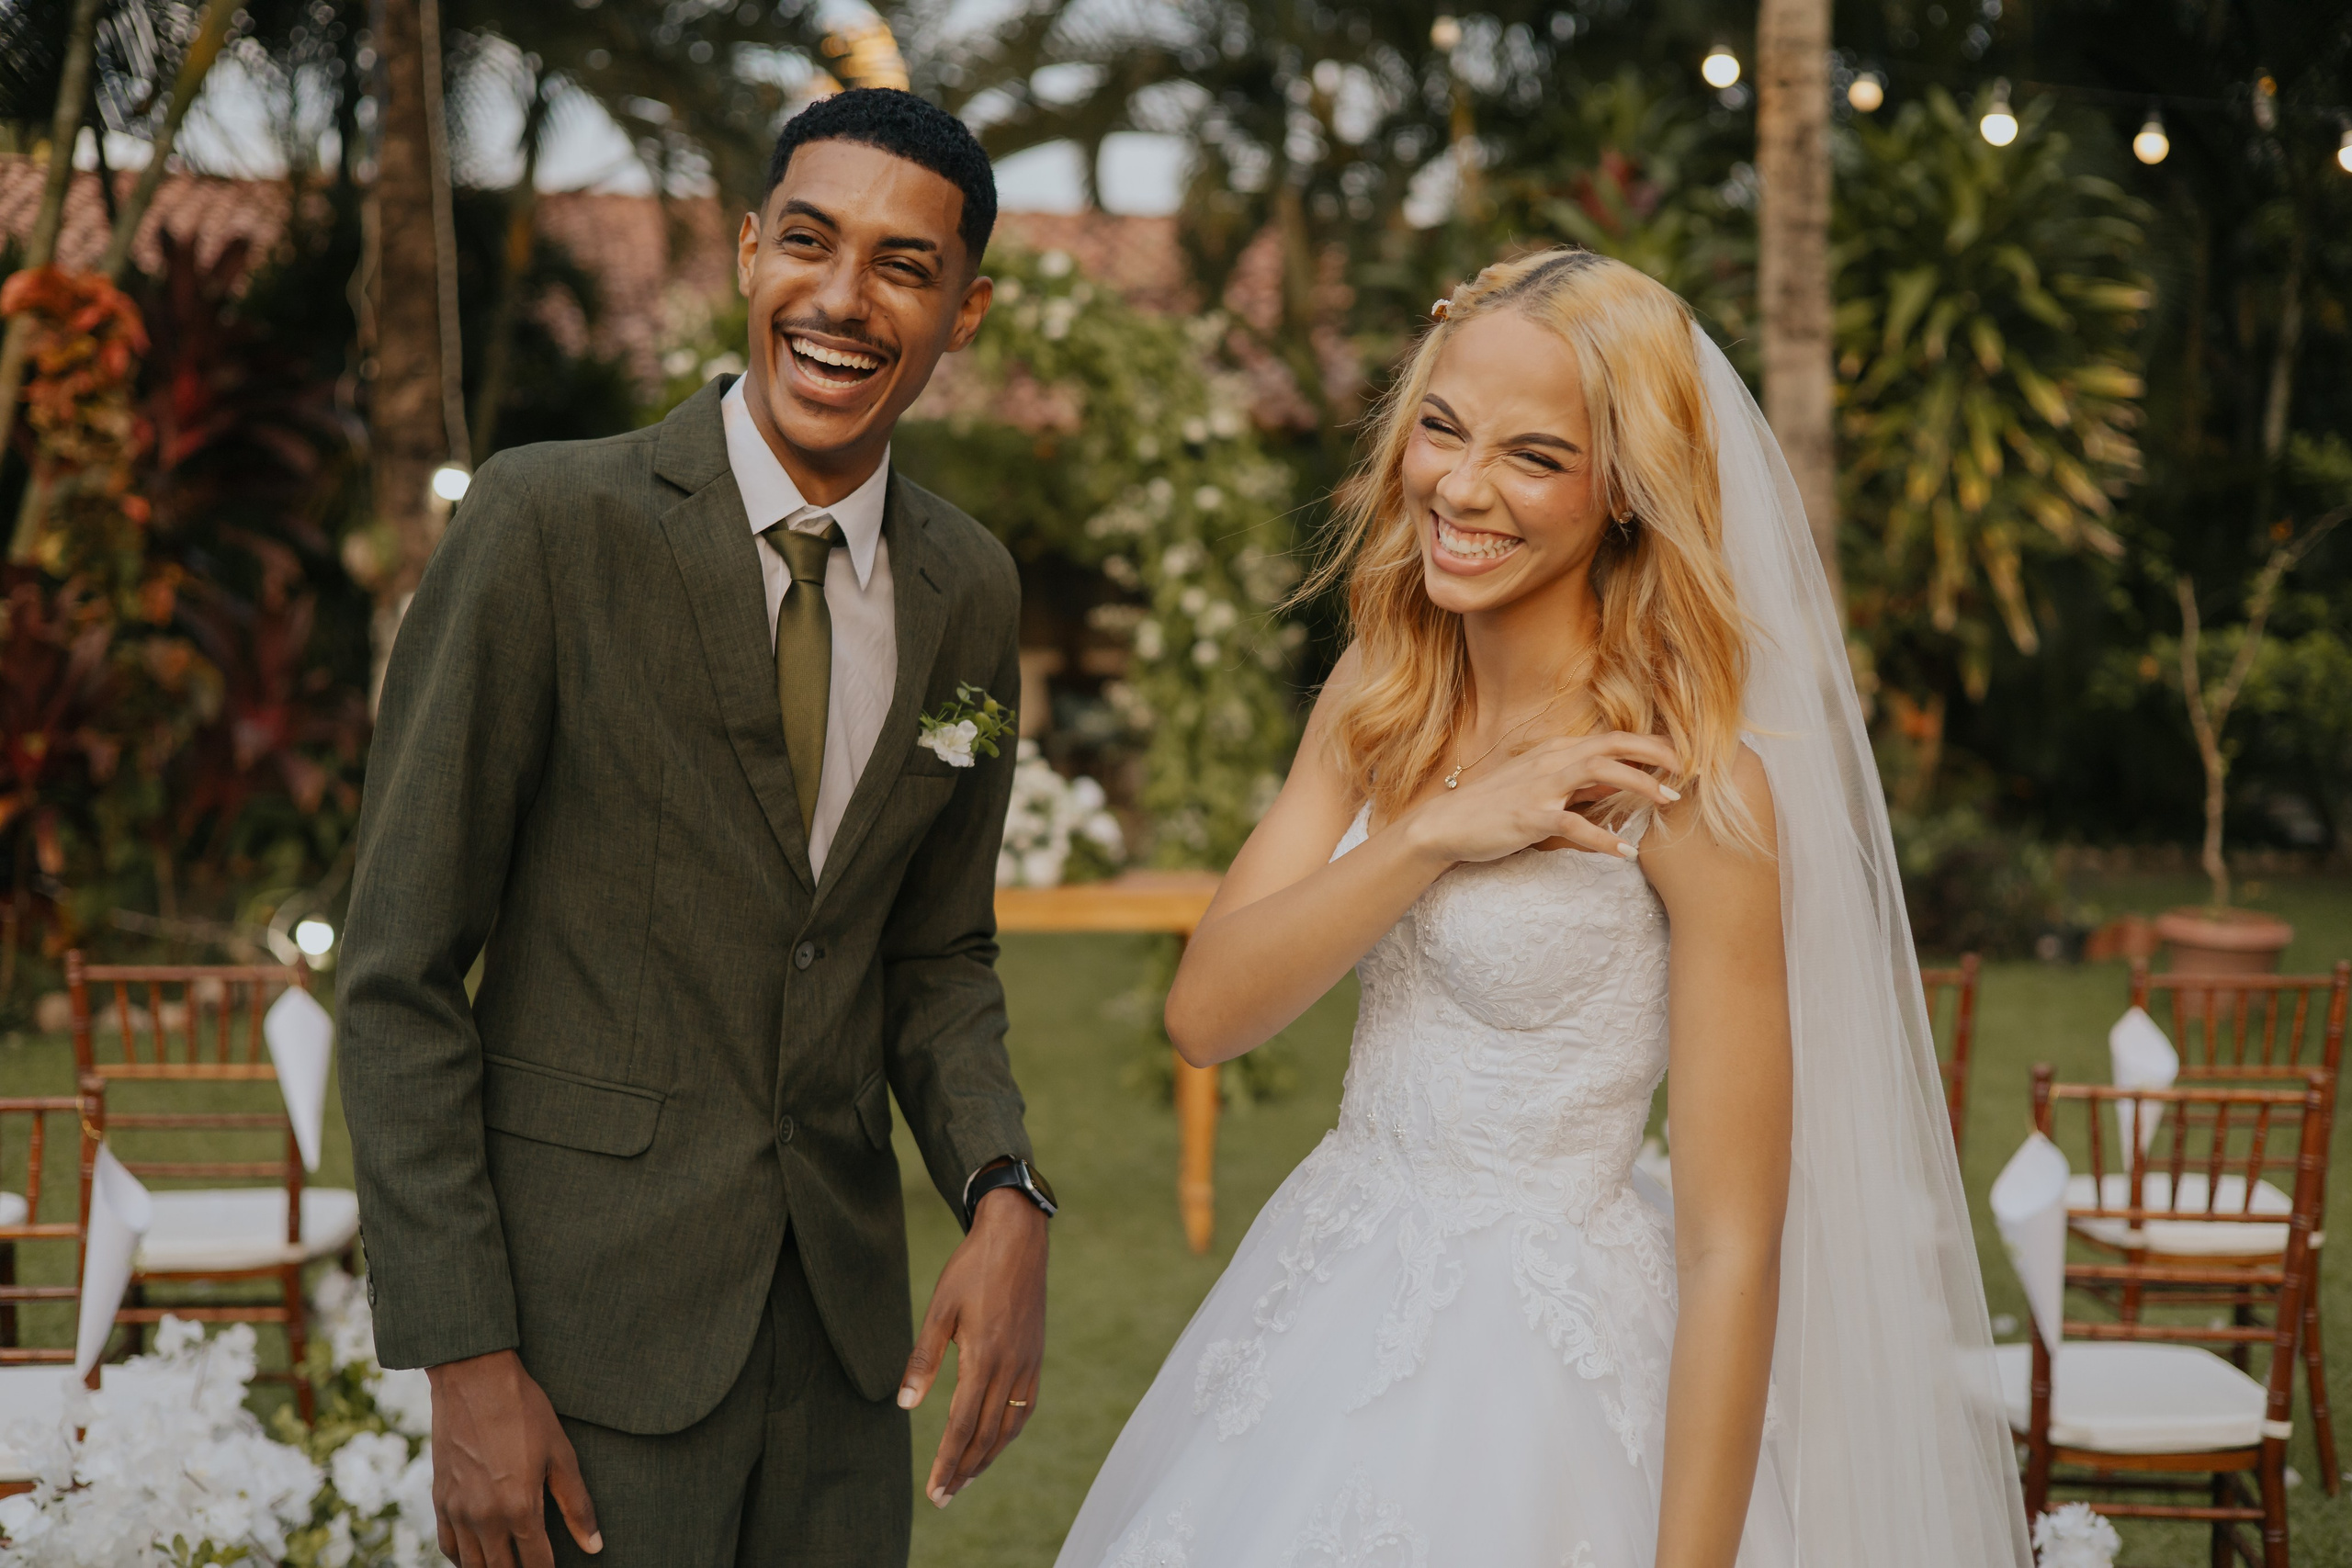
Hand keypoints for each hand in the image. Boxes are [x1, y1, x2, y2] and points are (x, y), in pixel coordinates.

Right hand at [426, 1349, 600, 1567]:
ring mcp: (458, 1510)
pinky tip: (478, 1558)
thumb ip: (577, 1505)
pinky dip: (463, 1560)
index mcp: (519, 1507)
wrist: (475, 1381)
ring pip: (473, 1565)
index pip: (538, 1564)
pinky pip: (448, 1547)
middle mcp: (485, 1517)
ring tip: (509, 1567)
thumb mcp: (561, 1455)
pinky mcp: (440, 1500)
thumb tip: (594, 1546)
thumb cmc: (525, 1412)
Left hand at [897, 1187, 1047, 1506]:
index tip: (934, 1489)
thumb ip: (923, 1359)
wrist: (1018, 1237)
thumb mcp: (939, 1309)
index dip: (947, 1461)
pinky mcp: (1035, 1355)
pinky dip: (1009, 1432)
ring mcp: (1028, 1362)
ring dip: (988, 1458)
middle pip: (986, 1435)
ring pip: (1009, 1426)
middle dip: (964, 1470)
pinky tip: (997, 1440)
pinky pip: (1025, 1407)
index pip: (962, 1426)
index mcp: (984, 1357)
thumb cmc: (972, 1269)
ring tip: (967, 1479)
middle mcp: (1011, 1367)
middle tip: (944, 1497)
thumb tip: (904, 1405)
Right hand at [1404, 731, 1682, 865]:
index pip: (1611, 739)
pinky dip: (1604, 838)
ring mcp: (1541, 787)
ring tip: (1668, 801)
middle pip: (1613, 745)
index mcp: (1555, 752)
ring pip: (1600, 773)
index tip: (1678, 758)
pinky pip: (1575, 825)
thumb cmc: (1494, 806)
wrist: (1447, 823)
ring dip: (1640, 784)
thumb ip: (1578, 784)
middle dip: (1654, 754)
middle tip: (1686, 771)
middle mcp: (1552, 761)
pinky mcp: (1531, 816)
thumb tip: (1617, 785)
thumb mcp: (1539, 786)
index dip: (1648, 744)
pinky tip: (1624, 853)